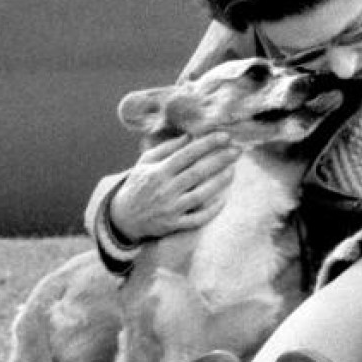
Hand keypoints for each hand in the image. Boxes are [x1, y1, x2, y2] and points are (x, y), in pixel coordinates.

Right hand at [110, 133, 240, 241]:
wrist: (123, 217)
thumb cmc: (139, 184)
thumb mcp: (145, 163)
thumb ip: (166, 148)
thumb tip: (190, 136)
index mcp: (158, 172)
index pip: (186, 154)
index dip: (207, 144)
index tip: (225, 136)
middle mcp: (164, 190)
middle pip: (197, 172)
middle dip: (220, 160)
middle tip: (237, 150)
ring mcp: (170, 209)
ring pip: (200, 195)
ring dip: (219, 182)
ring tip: (233, 170)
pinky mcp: (174, 225)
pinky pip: (198, 219)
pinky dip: (212, 210)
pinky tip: (224, 199)